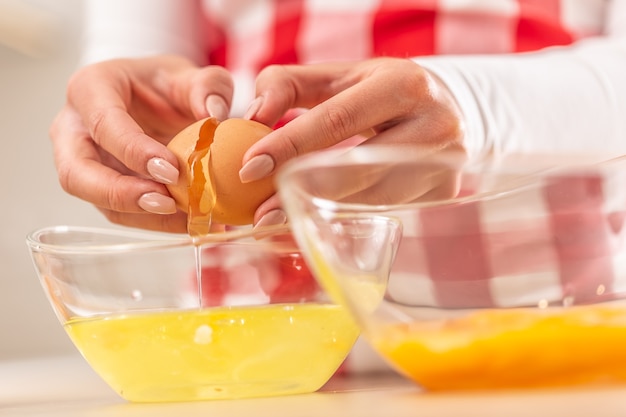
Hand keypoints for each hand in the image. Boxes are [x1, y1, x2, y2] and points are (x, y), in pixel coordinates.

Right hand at [49, 55, 232, 232]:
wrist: (156, 99)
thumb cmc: (164, 84)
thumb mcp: (188, 75)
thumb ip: (208, 86)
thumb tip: (216, 114)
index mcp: (90, 89)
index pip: (104, 124)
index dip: (135, 151)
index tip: (172, 171)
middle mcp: (74, 129)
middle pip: (77, 173)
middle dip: (121, 194)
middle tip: (167, 204)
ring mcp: (81, 163)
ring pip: (97, 201)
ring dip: (142, 215)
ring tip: (188, 218)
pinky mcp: (100, 188)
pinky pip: (121, 213)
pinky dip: (155, 222)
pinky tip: (191, 221)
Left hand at [239, 57, 465, 226]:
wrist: (445, 107)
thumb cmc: (377, 91)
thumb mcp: (336, 76)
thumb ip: (286, 85)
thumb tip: (252, 116)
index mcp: (403, 85)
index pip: (337, 120)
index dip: (290, 144)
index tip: (250, 167)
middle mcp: (433, 124)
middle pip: (358, 168)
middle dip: (303, 190)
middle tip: (262, 211)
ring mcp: (443, 163)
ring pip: (370, 198)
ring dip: (322, 209)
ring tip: (282, 216)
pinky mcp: (444, 191)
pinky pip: (385, 210)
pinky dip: (348, 214)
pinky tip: (322, 215)